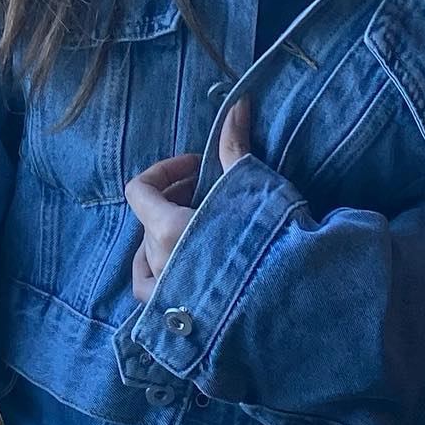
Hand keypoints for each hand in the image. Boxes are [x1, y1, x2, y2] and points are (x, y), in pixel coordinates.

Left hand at [124, 99, 254, 301]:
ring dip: (168, 235)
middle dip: (175, 200)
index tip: (197, 167)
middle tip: (210, 194)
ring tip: (199, 230)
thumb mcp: (250, 187)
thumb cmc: (265, 242)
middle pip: (149, 219)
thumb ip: (235, 147)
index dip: (165, 170)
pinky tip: (180, 270)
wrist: (284, 302)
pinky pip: (151, 294)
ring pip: (149, 255)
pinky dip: (159, 276)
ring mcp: (163, 295)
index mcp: (166, 228)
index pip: (139, 189)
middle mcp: (157, 262)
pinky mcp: (174, 321)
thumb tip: (237, 103)